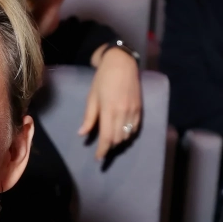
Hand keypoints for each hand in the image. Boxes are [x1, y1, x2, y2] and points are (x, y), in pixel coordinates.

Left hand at [79, 46, 142, 161]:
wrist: (122, 63)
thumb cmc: (103, 79)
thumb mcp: (92, 97)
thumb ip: (89, 117)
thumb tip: (82, 134)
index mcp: (109, 111)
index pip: (107, 138)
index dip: (102, 151)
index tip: (98, 158)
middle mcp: (123, 113)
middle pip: (117, 139)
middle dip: (109, 147)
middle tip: (102, 148)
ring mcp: (133, 111)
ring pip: (127, 136)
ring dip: (118, 141)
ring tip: (111, 141)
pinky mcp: (140, 108)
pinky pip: (135, 128)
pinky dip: (128, 134)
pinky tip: (122, 133)